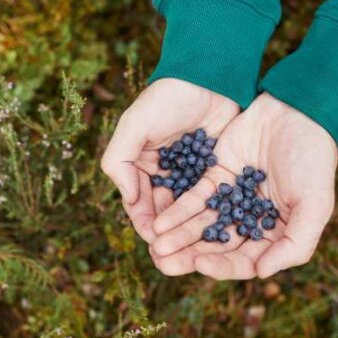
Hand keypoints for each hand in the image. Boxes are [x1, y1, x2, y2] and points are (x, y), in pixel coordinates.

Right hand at [101, 78, 238, 254]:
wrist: (209, 76)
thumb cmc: (167, 98)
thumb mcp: (134, 125)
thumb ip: (119, 160)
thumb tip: (126, 199)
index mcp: (139, 166)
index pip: (138, 204)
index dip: (144, 225)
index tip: (154, 244)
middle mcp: (163, 174)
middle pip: (163, 214)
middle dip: (167, 237)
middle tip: (174, 260)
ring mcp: (190, 174)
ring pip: (186, 212)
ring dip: (188, 233)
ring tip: (196, 254)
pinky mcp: (215, 172)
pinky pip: (210, 200)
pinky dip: (210, 217)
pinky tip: (217, 234)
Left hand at [150, 93, 337, 278]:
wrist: (297, 112)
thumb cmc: (313, 160)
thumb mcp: (315, 204)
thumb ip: (295, 243)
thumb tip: (261, 273)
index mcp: (275, 234)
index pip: (244, 260)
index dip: (221, 265)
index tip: (200, 263)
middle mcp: (250, 221)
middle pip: (215, 247)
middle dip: (189, 256)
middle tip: (163, 263)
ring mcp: (230, 200)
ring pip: (200, 226)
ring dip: (178, 238)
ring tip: (155, 247)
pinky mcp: (215, 178)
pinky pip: (193, 200)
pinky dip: (176, 212)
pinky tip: (159, 223)